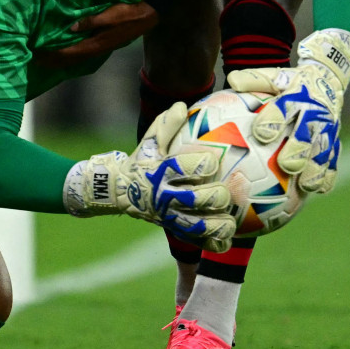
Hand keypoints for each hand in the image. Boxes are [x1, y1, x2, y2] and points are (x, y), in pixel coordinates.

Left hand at [29, 3, 158, 72]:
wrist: (149, 14)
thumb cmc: (130, 11)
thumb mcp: (111, 14)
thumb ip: (91, 21)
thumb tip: (71, 28)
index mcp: (98, 42)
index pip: (71, 52)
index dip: (55, 55)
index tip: (40, 56)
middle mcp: (99, 48)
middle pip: (73, 59)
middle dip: (56, 61)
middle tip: (38, 60)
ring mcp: (103, 47)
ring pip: (79, 57)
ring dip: (64, 59)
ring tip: (49, 59)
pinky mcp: (105, 43)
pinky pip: (85, 52)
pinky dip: (74, 54)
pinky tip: (69, 51)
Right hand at [63, 102, 235, 250]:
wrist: (118, 192)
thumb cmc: (141, 162)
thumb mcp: (149, 141)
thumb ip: (166, 124)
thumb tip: (182, 105)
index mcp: (162, 171)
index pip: (186, 167)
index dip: (204, 163)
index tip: (214, 159)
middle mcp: (166, 196)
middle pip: (197, 198)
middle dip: (216, 195)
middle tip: (225, 191)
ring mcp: (170, 216)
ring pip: (198, 225)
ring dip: (218, 225)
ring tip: (231, 222)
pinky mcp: (173, 229)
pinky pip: (194, 240)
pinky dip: (211, 243)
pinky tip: (226, 240)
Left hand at [225, 29, 349, 195]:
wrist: (326, 78)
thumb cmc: (290, 82)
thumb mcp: (275, 76)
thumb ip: (254, 79)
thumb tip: (231, 79)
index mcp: (297, 96)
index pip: (284, 107)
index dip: (273, 119)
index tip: (261, 133)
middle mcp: (314, 113)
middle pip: (307, 132)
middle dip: (298, 148)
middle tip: (286, 165)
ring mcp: (328, 128)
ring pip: (323, 149)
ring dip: (317, 168)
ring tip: (307, 186)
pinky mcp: (335, 140)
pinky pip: (334, 159)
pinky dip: (329, 174)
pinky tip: (320, 190)